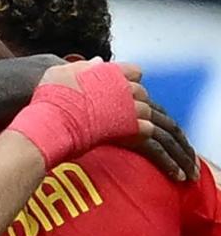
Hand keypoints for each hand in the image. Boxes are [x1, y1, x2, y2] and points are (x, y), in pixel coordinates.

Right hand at [35, 60, 196, 179]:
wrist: (51, 120)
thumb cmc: (50, 99)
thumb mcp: (59, 73)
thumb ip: (82, 66)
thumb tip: (98, 61)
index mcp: (111, 73)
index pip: (134, 72)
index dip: (132, 83)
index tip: (130, 93)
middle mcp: (127, 89)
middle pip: (151, 100)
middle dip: (157, 117)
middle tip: (161, 135)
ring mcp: (133, 109)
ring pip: (164, 125)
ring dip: (176, 146)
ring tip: (184, 165)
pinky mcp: (135, 130)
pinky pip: (159, 145)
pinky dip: (169, 160)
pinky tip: (175, 173)